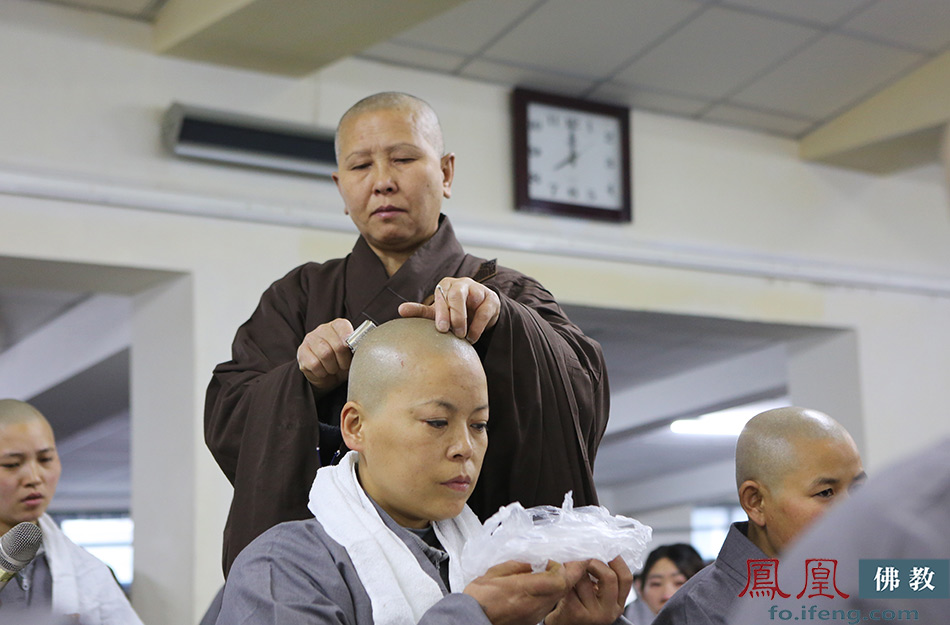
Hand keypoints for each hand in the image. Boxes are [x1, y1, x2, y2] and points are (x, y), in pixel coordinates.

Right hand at [296, 318, 353, 390]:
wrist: (329, 377)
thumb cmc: (343, 362)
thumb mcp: (353, 354)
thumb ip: (357, 347)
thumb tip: (363, 347)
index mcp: (337, 325)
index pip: (342, 326)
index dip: (349, 341)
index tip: (351, 351)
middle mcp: (322, 329)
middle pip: (336, 344)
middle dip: (343, 360)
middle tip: (344, 366)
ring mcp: (310, 340)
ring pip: (325, 354)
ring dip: (333, 367)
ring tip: (334, 369)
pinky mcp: (301, 353)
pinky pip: (314, 364)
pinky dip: (322, 372)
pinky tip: (323, 372)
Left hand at [398, 277, 499, 342]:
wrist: (481, 313)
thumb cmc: (455, 311)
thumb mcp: (439, 312)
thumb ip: (421, 311)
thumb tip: (400, 310)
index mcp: (445, 286)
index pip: (440, 295)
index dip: (440, 312)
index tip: (441, 328)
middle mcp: (461, 284)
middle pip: (455, 295)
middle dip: (452, 315)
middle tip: (450, 332)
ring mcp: (477, 290)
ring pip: (470, 300)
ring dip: (464, 320)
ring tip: (462, 337)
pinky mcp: (491, 299)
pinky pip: (484, 311)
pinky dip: (477, 326)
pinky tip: (472, 337)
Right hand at [464, 560, 587, 624]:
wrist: (471, 620)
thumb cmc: (479, 598)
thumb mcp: (495, 572)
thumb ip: (518, 565)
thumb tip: (535, 560)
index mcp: (523, 590)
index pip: (559, 580)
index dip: (566, 567)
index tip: (563, 558)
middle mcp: (534, 605)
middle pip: (564, 589)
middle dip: (570, 573)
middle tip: (568, 560)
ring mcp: (535, 615)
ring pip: (558, 596)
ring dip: (561, 582)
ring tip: (553, 570)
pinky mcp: (533, 620)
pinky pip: (549, 604)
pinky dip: (551, 591)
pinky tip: (542, 583)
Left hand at [545, 557, 632, 624]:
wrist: (563, 624)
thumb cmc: (579, 603)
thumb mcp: (596, 593)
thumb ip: (602, 577)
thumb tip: (597, 546)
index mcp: (617, 604)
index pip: (626, 578)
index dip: (616, 560)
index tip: (605, 550)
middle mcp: (609, 612)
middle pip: (609, 577)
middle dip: (593, 562)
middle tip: (582, 558)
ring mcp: (593, 615)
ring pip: (585, 580)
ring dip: (573, 569)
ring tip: (567, 568)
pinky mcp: (576, 613)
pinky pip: (570, 586)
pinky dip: (563, 579)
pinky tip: (560, 580)